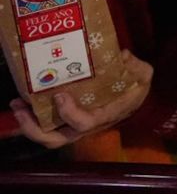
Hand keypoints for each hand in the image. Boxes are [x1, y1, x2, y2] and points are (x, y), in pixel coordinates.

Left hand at [9, 51, 152, 147]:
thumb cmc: (136, 88)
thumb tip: (123, 55)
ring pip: (48, 137)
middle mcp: (86, 126)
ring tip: (16, 106)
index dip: (69, 113)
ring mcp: (75, 127)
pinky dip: (33, 119)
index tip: (60, 95)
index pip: (84, 123)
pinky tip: (25, 103)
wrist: (135, 100)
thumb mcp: (143, 75)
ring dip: (28, 125)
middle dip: (34, 127)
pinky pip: (48, 128)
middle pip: (56, 139)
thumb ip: (136, 66)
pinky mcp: (69, 122)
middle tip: (20, 107)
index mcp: (104, 115)